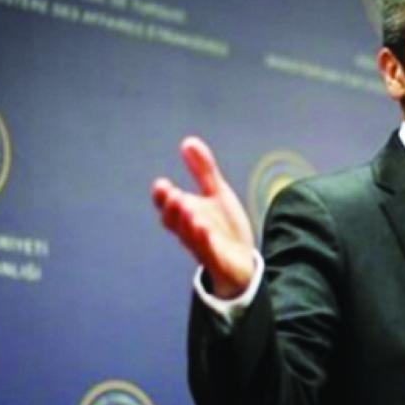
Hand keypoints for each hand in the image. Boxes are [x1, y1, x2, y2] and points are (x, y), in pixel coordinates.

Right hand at [152, 136, 255, 297]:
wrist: (242, 263)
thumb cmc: (223, 228)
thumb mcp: (217, 194)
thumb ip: (203, 170)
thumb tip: (188, 141)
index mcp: (187, 215)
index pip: (168, 206)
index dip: (163, 197)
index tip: (162, 185)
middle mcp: (190, 232)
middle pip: (174, 222)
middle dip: (172, 209)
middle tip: (174, 195)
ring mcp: (203, 248)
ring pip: (189, 237)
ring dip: (187, 223)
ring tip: (189, 208)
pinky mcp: (218, 262)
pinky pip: (208, 253)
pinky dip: (205, 241)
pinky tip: (205, 229)